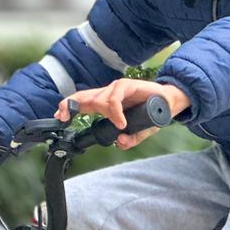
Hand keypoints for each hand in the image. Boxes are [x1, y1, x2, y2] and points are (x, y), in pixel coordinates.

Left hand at [54, 78, 188, 150]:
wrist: (169, 102)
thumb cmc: (150, 114)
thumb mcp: (138, 132)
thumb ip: (128, 139)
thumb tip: (119, 144)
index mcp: (105, 103)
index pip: (82, 103)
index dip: (69, 108)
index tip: (60, 117)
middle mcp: (108, 94)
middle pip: (84, 97)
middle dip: (70, 105)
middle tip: (63, 116)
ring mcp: (117, 89)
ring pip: (100, 99)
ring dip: (105, 111)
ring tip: (119, 124)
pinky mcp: (128, 85)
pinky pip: (116, 98)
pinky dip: (117, 111)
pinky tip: (122, 121)